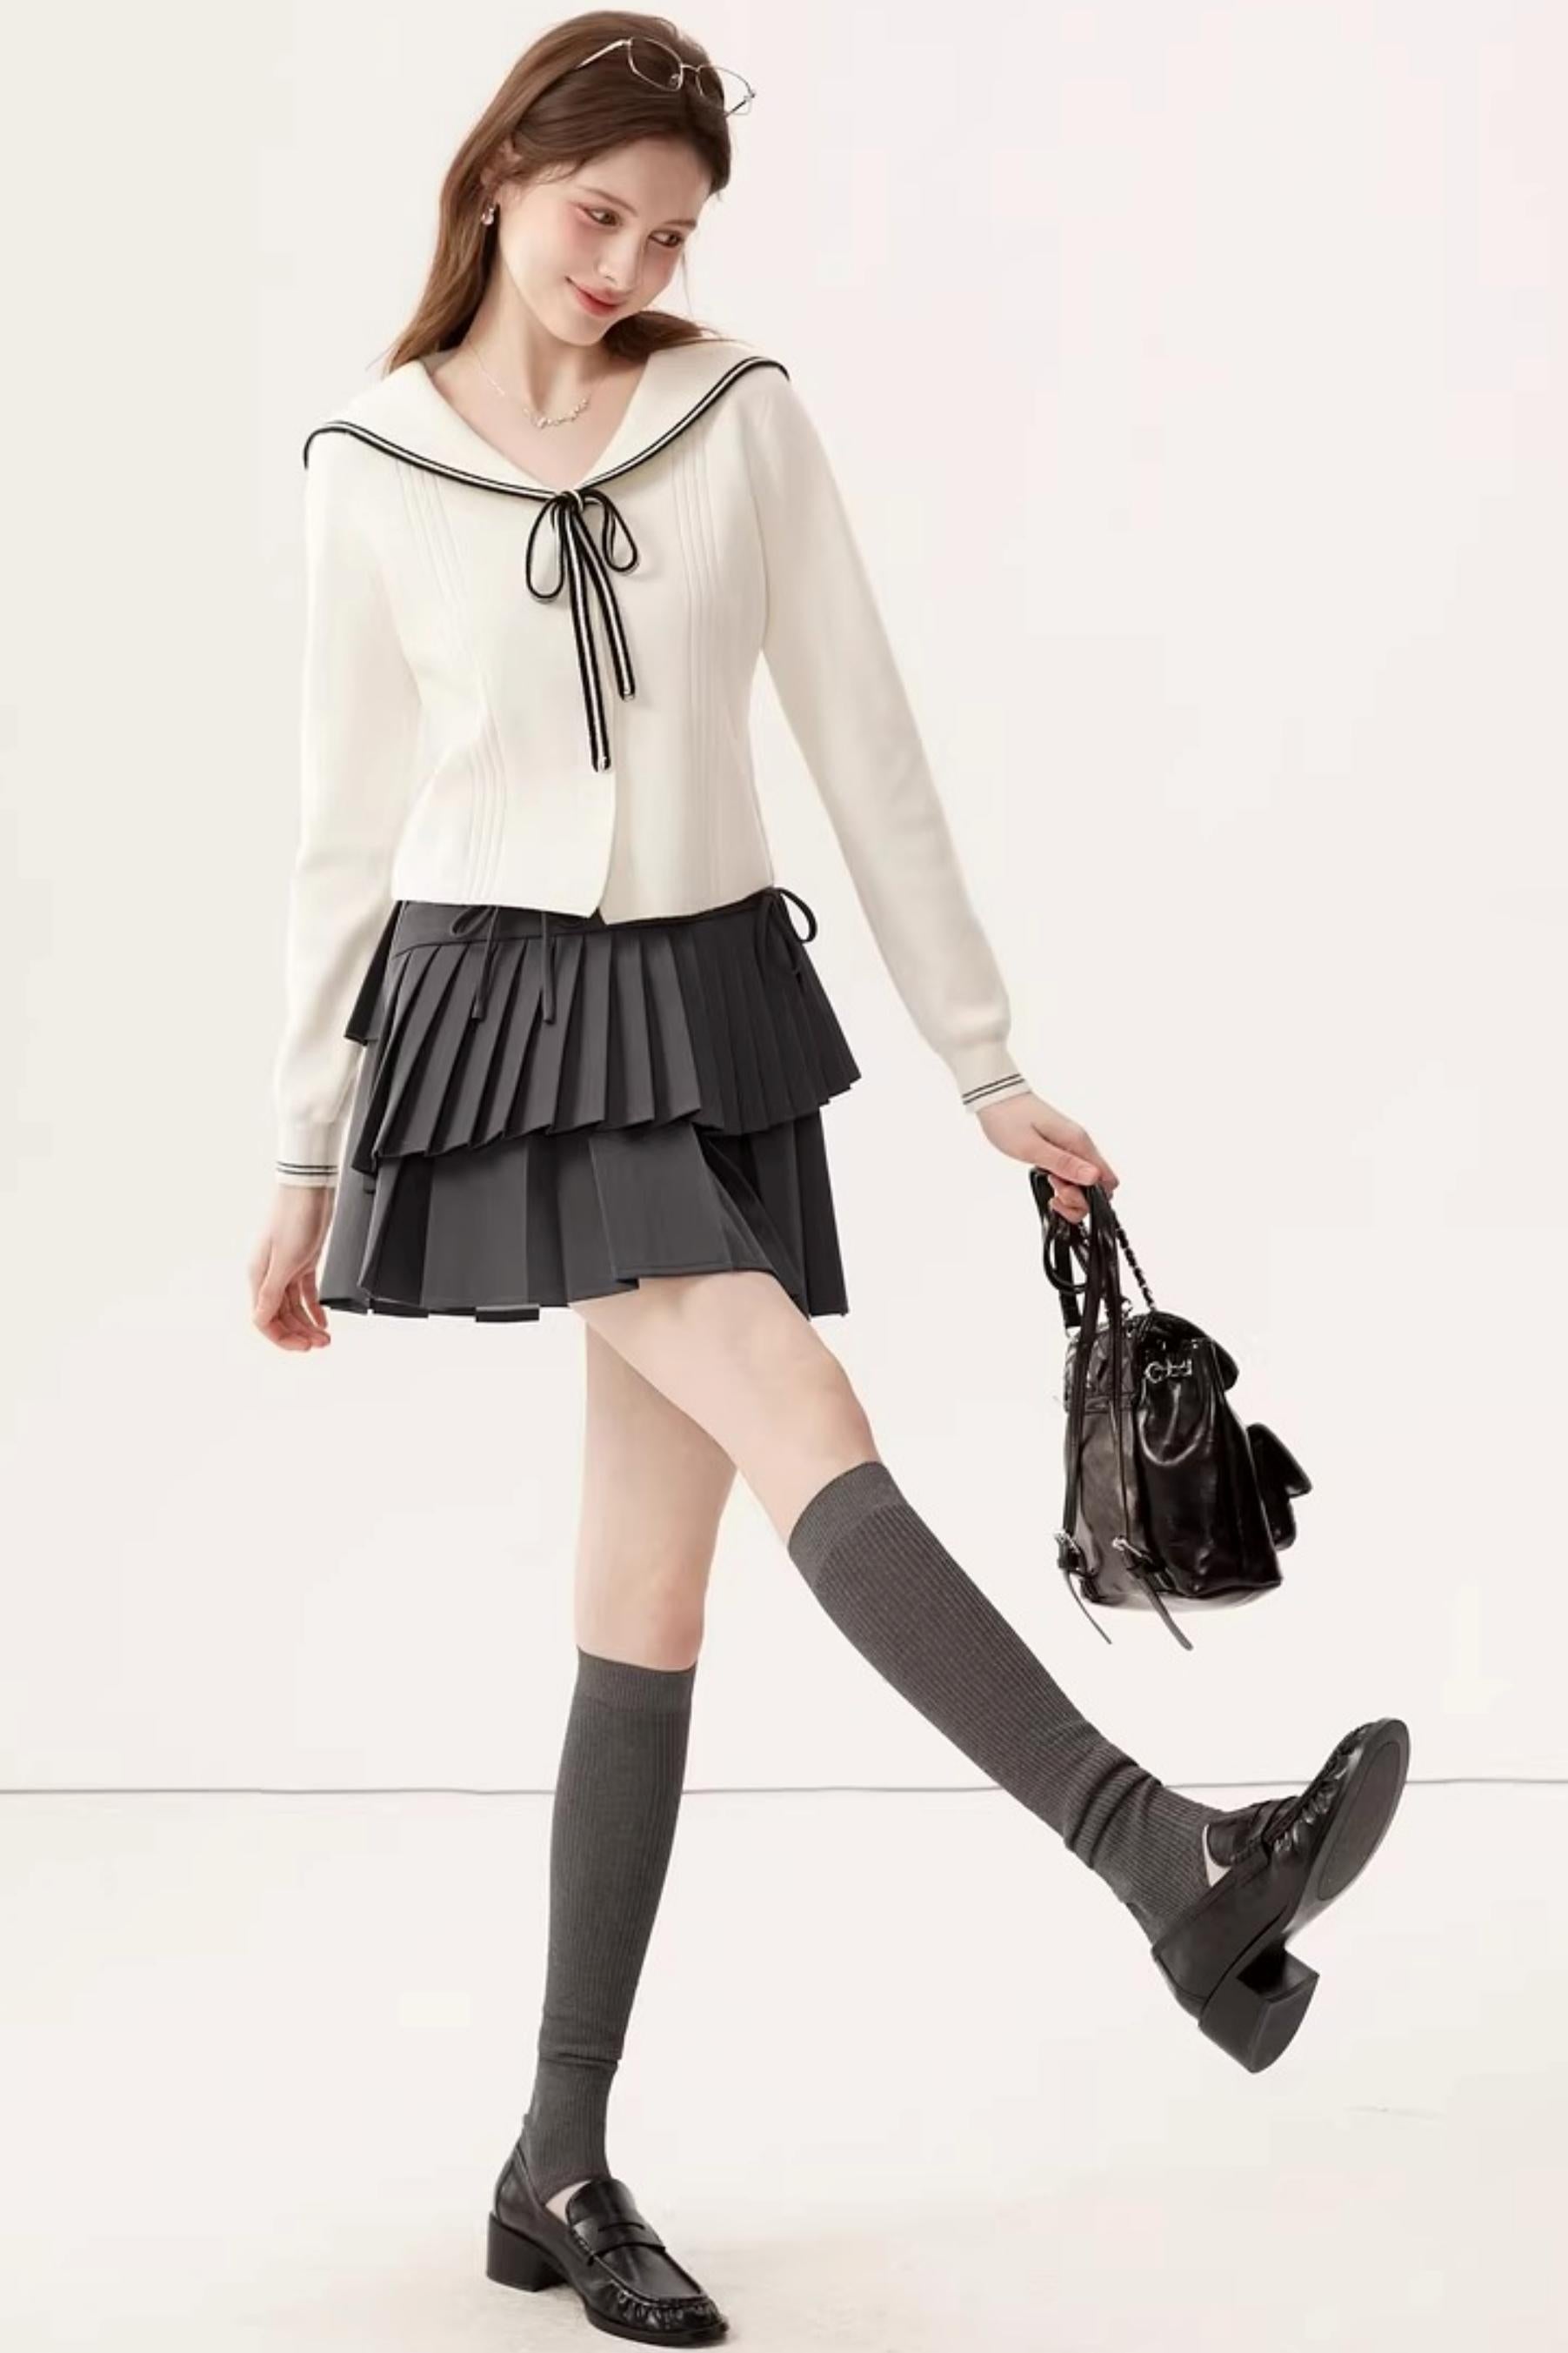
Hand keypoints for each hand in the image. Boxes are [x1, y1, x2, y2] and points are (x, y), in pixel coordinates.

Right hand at [249, 1182, 337, 1350]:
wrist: (310, 1189)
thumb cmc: (294, 1216)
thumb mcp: (284, 1261)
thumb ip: (272, 1294)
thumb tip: (260, 1320)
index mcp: (258, 1277)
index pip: (264, 1320)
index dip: (282, 1337)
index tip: (302, 1348)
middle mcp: (269, 1275)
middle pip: (280, 1316)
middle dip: (300, 1333)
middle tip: (320, 1344)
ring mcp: (286, 1268)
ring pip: (294, 1306)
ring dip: (308, 1323)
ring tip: (325, 1336)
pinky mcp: (302, 1261)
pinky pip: (305, 1292)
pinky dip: (314, 1307)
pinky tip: (323, 1319)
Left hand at [974, 1089, 1119, 1224]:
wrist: (994, 1096)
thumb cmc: (1007, 1119)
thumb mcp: (1032, 1148)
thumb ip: (1064, 1164)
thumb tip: (1094, 1177)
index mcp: (1078, 1142)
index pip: (1107, 1179)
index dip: (1090, 1196)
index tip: (1065, 1193)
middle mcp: (1079, 1144)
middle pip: (1097, 1184)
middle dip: (1078, 1198)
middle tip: (1055, 1193)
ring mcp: (1070, 1146)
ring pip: (1084, 1180)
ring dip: (1069, 1191)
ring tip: (1049, 1184)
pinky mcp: (1060, 1147)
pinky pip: (1071, 1172)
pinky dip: (1062, 1182)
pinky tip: (1046, 1178)